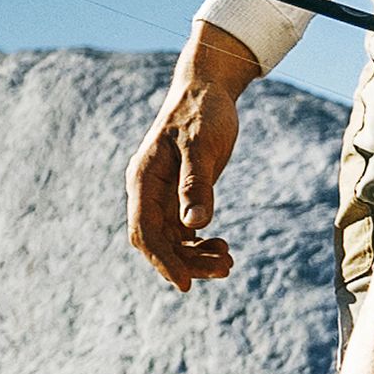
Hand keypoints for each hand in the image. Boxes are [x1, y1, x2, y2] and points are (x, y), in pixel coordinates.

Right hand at [126, 12, 273, 289]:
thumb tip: (194, 225)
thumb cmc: (202, 112)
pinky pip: (183, 229)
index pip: (146, 231)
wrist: (207, 88)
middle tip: (226, 269)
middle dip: (187, 261)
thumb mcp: (202, 146)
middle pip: (158, 241)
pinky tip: (222, 246)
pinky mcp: (178, 192)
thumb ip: (197, 184)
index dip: (163, 261)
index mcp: (144, 179)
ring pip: (172, 239)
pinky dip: (200, 243)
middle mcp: (148, 190)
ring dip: (196, 256)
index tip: (186, 285)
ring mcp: (162, 193)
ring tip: (229, 261)